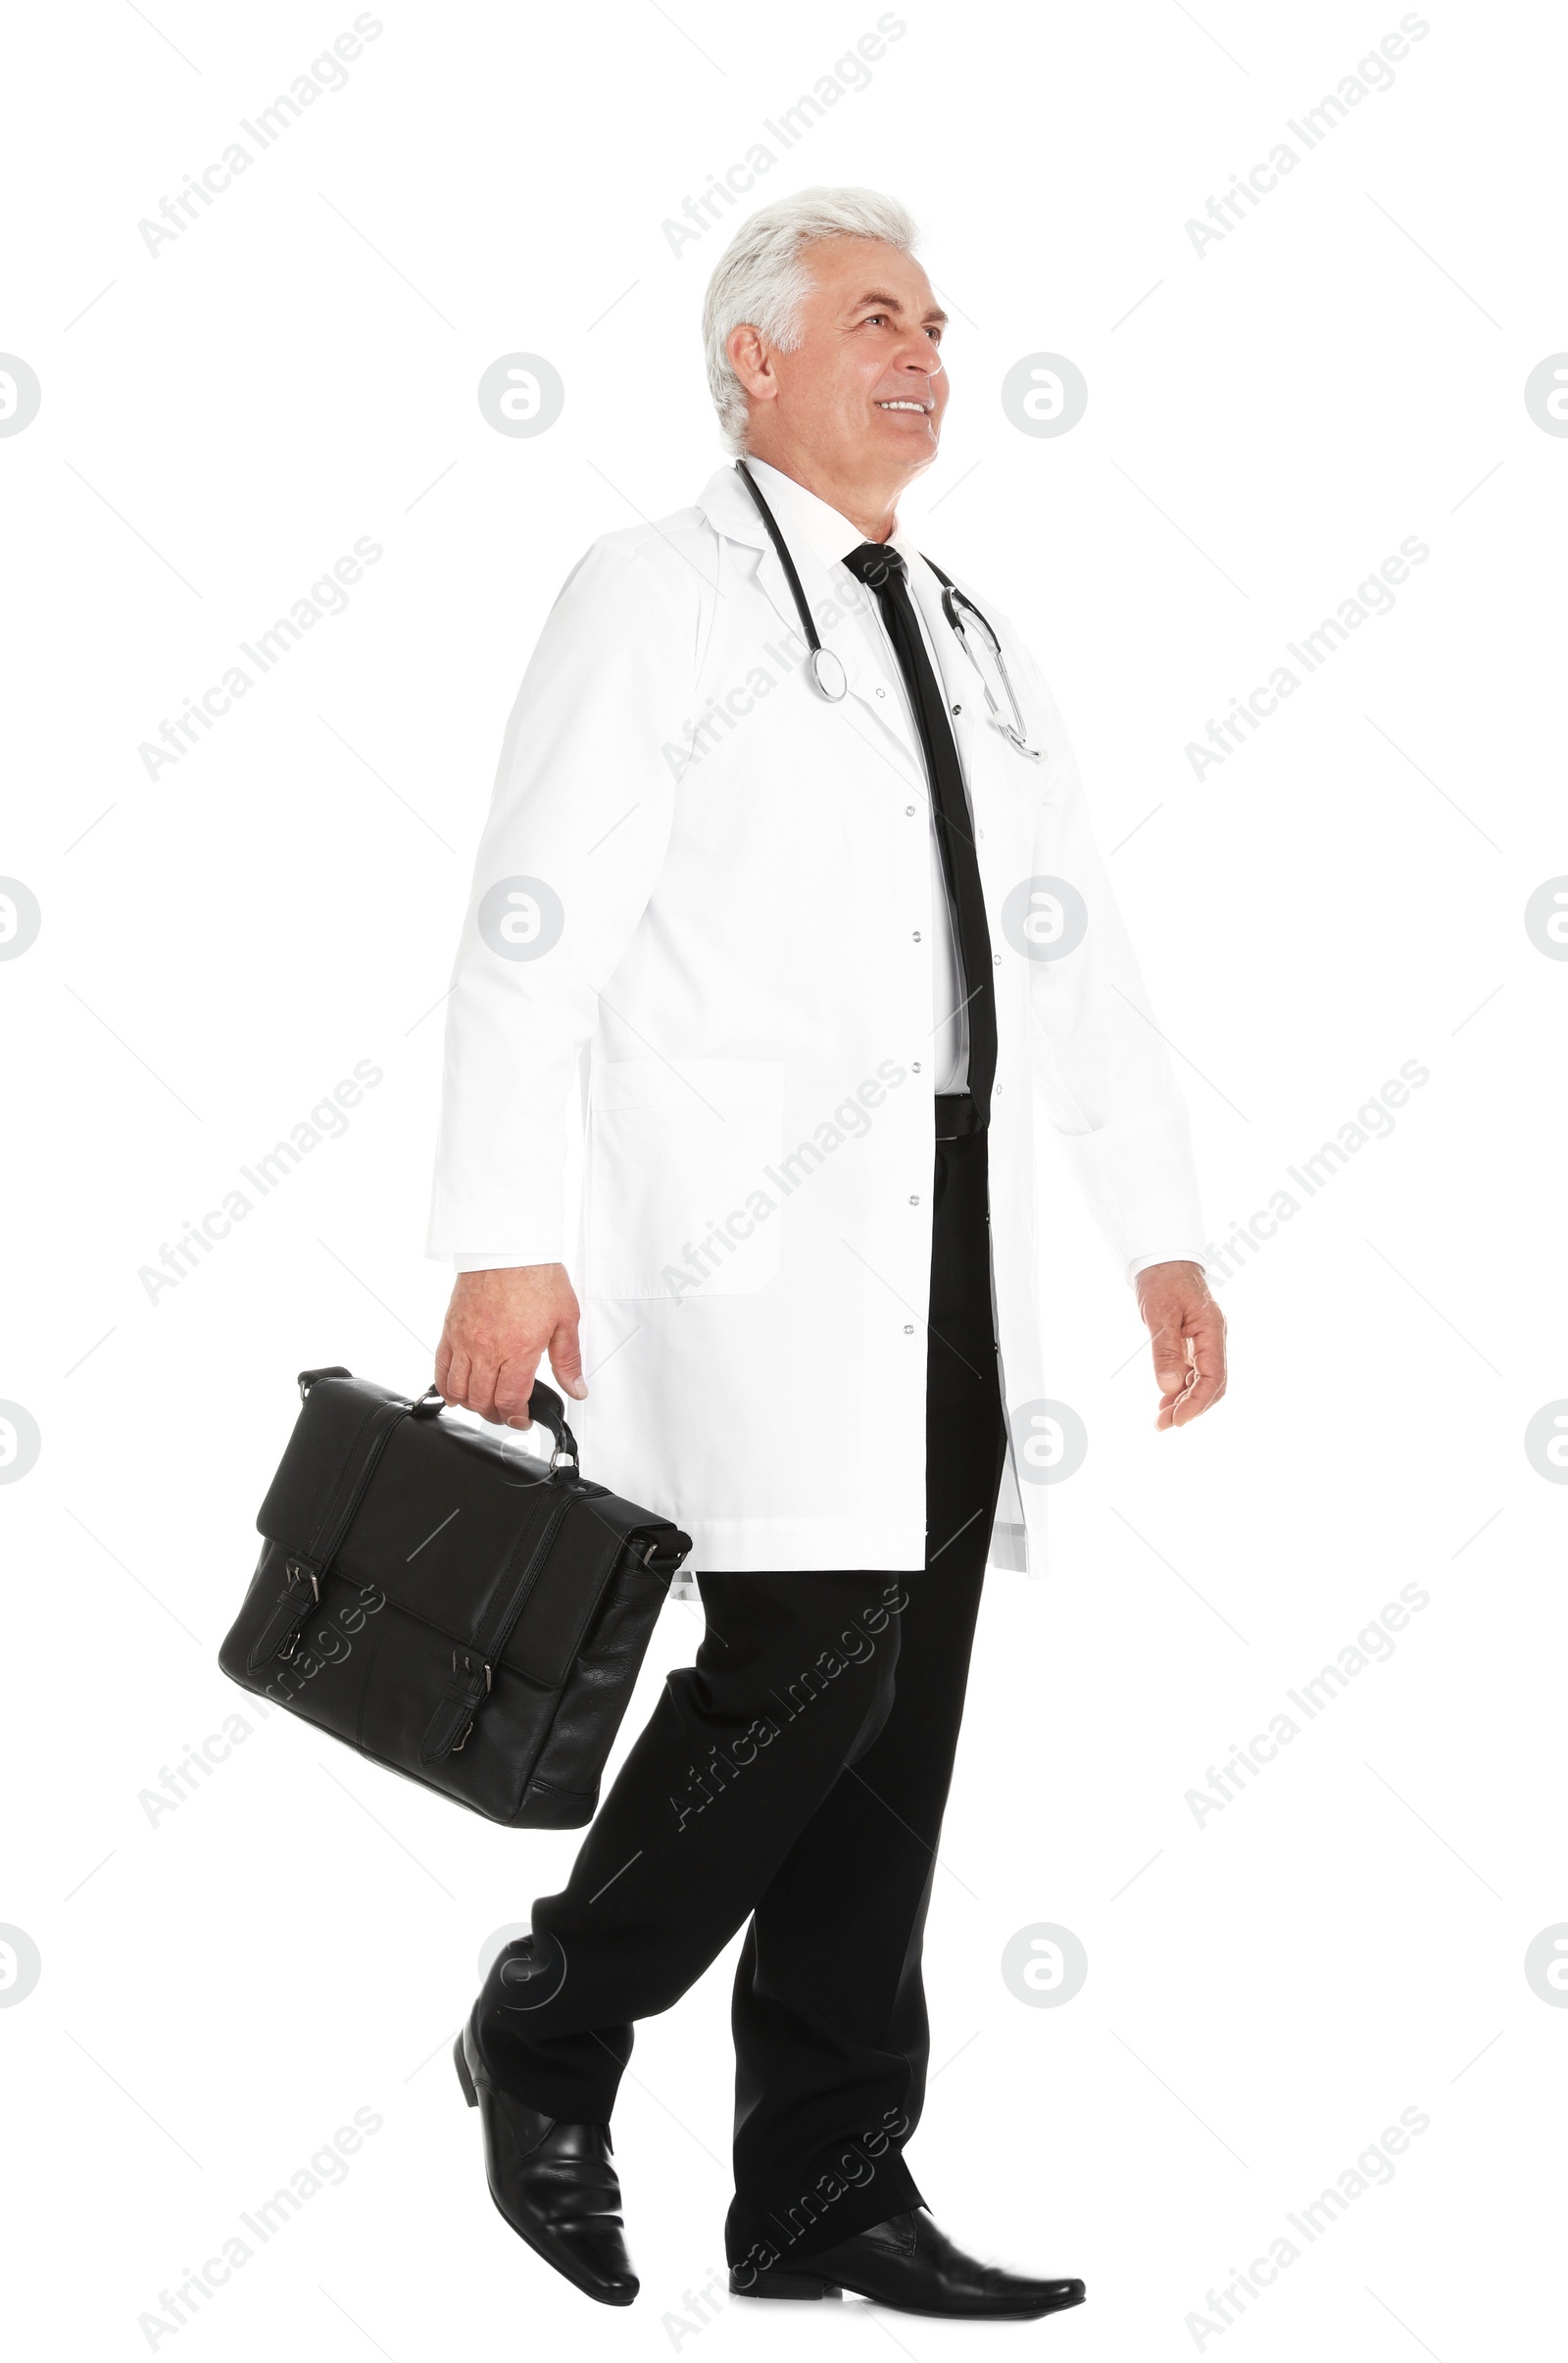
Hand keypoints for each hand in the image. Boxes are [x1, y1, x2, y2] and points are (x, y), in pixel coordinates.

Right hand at [434, 1264, 587, 1428]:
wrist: (507, 1247)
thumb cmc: (535, 1275)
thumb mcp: (565, 1319)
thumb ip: (568, 1360)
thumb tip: (576, 1388)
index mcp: (518, 1350)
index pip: (510, 1400)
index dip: (516, 1417)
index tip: (523, 1419)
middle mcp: (487, 1350)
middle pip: (483, 1401)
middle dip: (496, 1415)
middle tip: (507, 1414)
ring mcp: (465, 1341)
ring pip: (459, 1390)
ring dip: (471, 1405)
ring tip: (484, 1404)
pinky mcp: (450, 1331)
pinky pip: (441, 1368)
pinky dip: (446, 1387)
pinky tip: (455, 1393)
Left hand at [1135, 1260, 1226, 1429]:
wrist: (1163, 1260)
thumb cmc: (1163, 1281)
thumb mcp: (1159, 1314)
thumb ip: (1165, 1350)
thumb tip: (1167, 1386)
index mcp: (1212, 1331)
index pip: (1213, 1377)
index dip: (1197, 1403)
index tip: (1177, 1420)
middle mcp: (1214, 1339)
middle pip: (1213, 1384)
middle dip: (1191, 1408)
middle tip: (1164, 1425)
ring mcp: (1206, 1342)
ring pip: (1203, 1381)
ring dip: (1184, 1401)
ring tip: (1161, 1419)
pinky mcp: (1194, 1343)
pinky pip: (1193, 1372)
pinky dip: (1180, 1389)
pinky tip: (1165, 1401)